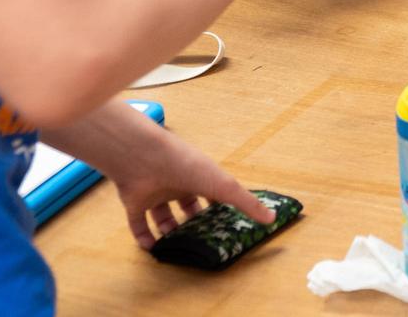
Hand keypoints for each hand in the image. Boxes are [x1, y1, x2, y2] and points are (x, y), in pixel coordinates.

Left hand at [98, 118, 271, 249]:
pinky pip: (138, 223)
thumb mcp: (223, 185)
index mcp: (199, 176)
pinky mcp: (135, 202)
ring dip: (170, 232)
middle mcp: (177, 184)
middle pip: (187, 206)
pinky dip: (144, 237)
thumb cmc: (186, 165)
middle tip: (201, 241)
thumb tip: (272, 218)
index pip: (211, 194)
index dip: (219, 209)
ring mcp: (155, 193)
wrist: (144, 158)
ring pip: (163, 216)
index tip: (225, 226)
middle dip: (194, 222)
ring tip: (179, 247)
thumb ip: (246, 202)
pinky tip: (154, 249)